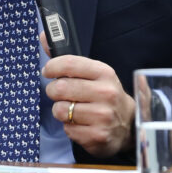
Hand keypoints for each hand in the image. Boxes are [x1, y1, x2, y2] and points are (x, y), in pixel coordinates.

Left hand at [42, 42, 134, 157]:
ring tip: (71, 109)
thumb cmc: (102, 93)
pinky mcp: (98, 136)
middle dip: (53, 91)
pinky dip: (69, 127)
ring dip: (60, 111)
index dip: (52, 67)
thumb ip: (65, 57)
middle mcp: (106, 93)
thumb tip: (43, 36)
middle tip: (59, 94)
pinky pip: (67, 129)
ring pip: (60, 110)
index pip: (68, 63)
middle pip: (60, 88)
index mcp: (103, 72)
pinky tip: (81, 124)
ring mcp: (103, 116)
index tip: (48, 72)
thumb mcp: (91, 72)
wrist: (127, 122)